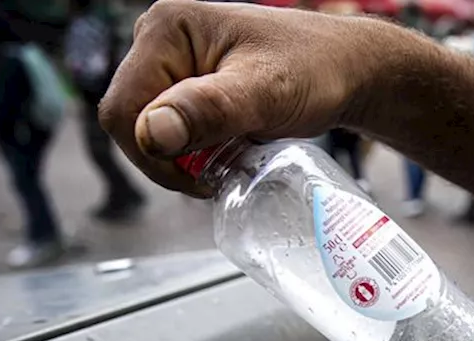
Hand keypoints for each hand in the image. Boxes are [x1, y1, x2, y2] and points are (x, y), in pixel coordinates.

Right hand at [98, 0, 401, 195]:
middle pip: (132, 121)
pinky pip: (173, 127)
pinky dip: (195, 149)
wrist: (349, 69)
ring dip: (184, 155)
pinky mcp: (188, 82)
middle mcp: (161, 40)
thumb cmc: (316, 70)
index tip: (199, 178)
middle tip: (219, 171)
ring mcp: (173, 61)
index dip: (152, 155)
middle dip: (170, 157)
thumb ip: (209, 110)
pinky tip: (228, 150)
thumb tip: (152, 132)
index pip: (123, 110)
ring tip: (230, 156)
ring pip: (151, 129)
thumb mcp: (266, 93)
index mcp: (166, 29)